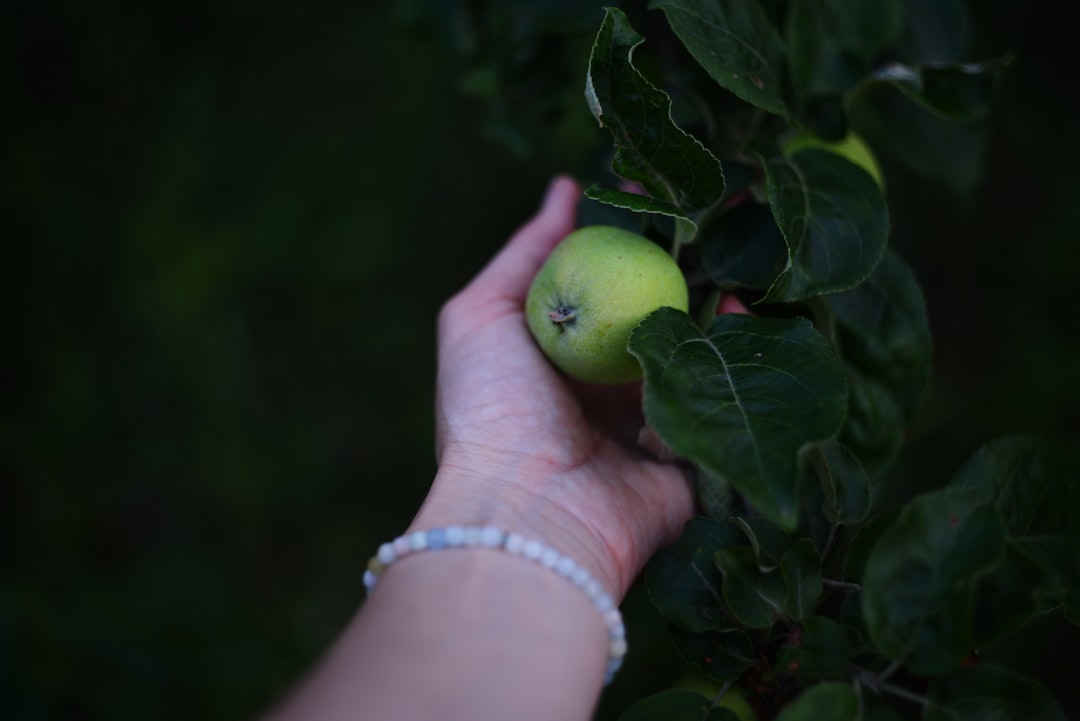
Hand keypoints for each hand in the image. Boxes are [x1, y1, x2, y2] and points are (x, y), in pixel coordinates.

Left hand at [411, 176, 695, 595]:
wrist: (526, 510)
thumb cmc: (490, 410)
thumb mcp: (479, 317)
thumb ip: (524, 255)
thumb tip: (565, 190)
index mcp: (564, 354)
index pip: (607, 279)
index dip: (634, 234)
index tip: (661, 187)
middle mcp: (610, 385)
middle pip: (659, 308)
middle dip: (690, 260)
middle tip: (722, 206)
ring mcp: (653, 419)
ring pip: (697, 348)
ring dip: (717, 298)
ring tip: (736, 247)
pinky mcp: (691, 455)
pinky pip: (720, 397)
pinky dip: (731, 356)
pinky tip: (740, 310)